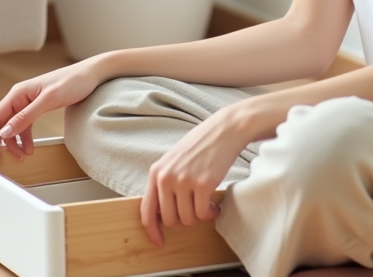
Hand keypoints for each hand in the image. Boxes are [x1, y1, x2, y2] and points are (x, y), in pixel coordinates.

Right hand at [0, 60, 103, 164]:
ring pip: (13, 127)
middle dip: (4, 144)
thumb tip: (4, 132)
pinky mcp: (37, 107)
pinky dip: (25, 138)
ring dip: (15, 143)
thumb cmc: (72, 81)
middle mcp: (19, 98)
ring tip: (23, 157)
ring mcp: (28, 103)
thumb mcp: (49, 100)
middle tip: (10, 160)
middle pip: (2, 125)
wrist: (91, 75)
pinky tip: (29, 148)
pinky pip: (25, 126)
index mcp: (17, 93)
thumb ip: (26, 116)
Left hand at [140, 105, 255, 246]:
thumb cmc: (201, 145)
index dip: (152, 231)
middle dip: (183, 220)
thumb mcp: (174, 161)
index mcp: (156, 172)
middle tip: (194, 210)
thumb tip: (161, 212)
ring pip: (187, 219)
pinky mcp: (203, 184)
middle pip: (169, 220)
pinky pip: (202, 214)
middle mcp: (167, 177)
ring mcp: (184, 181)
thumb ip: (164, 182)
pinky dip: (210, 213)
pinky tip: (214, 204)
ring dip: (199, 216)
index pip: (147, 210)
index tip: (159, 242)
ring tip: (206, 204)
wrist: (225, 130)